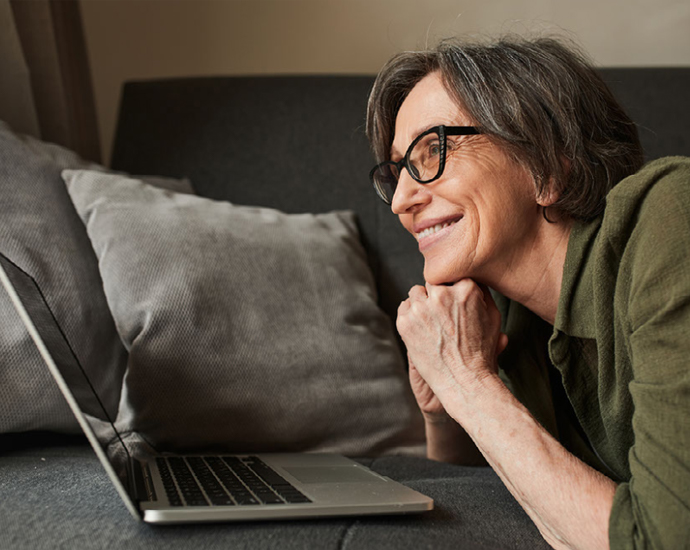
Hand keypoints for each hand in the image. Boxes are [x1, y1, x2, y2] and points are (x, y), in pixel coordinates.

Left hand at [397, 280, 507, 413]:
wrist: (463, 381)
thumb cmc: (482, 352)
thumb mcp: (494, 320)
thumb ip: (483, 295)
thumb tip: (475, 280)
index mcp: (466, 289)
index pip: (452, 275)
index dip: (452, 289)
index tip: (453, 302)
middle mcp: (442, 295)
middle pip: (433, 282)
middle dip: (437, 295)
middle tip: (442, 315)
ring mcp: (421, 308)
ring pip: (416, 292)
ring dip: (422, 303)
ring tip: (431, 323)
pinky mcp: (405, 322)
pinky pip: (404, 307)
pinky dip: (410, 315)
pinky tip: (421, 329)